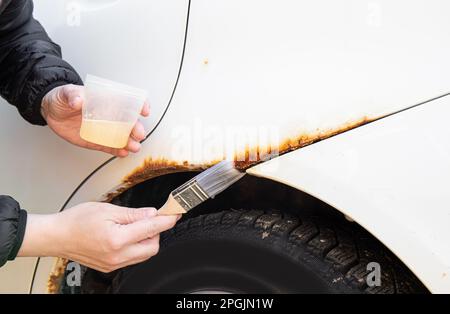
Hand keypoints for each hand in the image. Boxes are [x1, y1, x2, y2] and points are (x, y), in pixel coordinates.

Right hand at [18, 203, 179, 272]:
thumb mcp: (108, 210)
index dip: (166, 220)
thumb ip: (133, 214)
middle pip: (152, 247)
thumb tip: (152, 214)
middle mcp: (117, 255)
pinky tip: (128, 235)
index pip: (152, 229)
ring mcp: (114, 264)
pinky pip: (133, 259)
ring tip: (136, 226)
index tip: (175, 213)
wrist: (57, 236)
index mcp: (117, 239)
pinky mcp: (110, 267)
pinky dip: (136, 247)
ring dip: (147, 240)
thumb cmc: (77, 221)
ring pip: (144, 255)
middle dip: (156, 232)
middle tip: (151, 219)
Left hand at [41, 84, 149, 156]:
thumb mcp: (66, 92)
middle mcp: (109, 115)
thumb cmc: (63, 98)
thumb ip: (73, 95)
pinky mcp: (97, 141)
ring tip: (134, 147)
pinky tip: (123, 153)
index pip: (127, 101)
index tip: (144, 110)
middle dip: (136, 128)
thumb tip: (78, 100)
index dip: (139, 105)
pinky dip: (118, 150)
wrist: (52, 111)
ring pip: (122, 136)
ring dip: (130, 142)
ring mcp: (104, 129)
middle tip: (139, 134)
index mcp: (106, 100)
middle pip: (128, 122)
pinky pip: (110, 147)